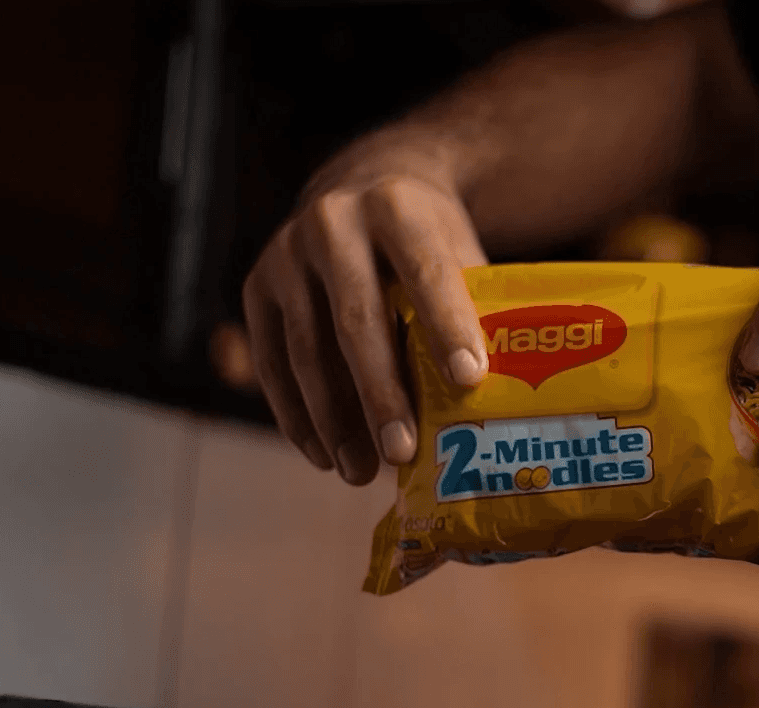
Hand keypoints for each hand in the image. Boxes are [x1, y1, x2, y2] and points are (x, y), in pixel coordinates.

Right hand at [243, 127, 490, 484]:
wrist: (361, 185)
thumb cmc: (428, 238)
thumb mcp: (459, 249)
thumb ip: (473, 306)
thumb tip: (501, 396)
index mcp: (398, 207)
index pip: (426, 271)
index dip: (447, 325)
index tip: (470, 380)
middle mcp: (332, 223)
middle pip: (357, 319)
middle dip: (380, 392)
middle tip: (403, 452)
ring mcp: (285, 254)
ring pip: (306, 349)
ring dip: (334, 419)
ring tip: (363, 472)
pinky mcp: (257, 287)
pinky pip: (273, 361)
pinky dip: (296, 414)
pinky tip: (324, 454)